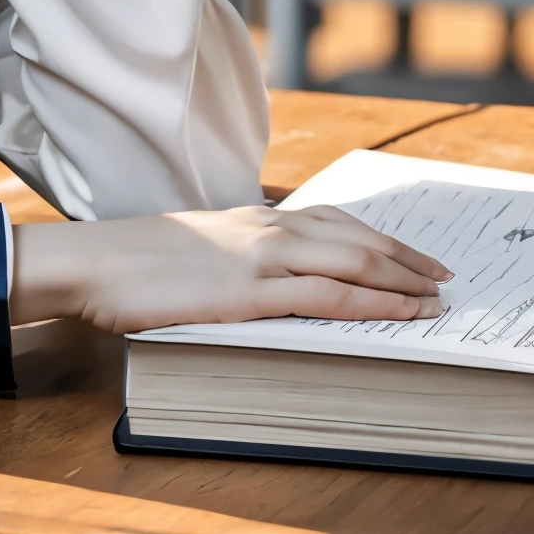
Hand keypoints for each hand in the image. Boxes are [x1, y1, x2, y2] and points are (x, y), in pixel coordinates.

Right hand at [13, 203, 450, 336]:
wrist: (92, 262)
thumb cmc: (130, 262)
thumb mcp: (193, 250)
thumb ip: (233, 258)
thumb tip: (261, 285)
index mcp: (250, 218)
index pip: (332, 219)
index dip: (377, 236)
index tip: (407, 251)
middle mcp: (265, 228)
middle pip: (357, 237)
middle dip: (406, 258)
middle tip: (442, 277)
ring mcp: (262, 257)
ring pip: (355, 262)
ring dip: (403, 281)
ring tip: (434, 300)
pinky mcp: (252, 291)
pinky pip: (330, 296)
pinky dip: (374, 303)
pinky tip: (399, 315)